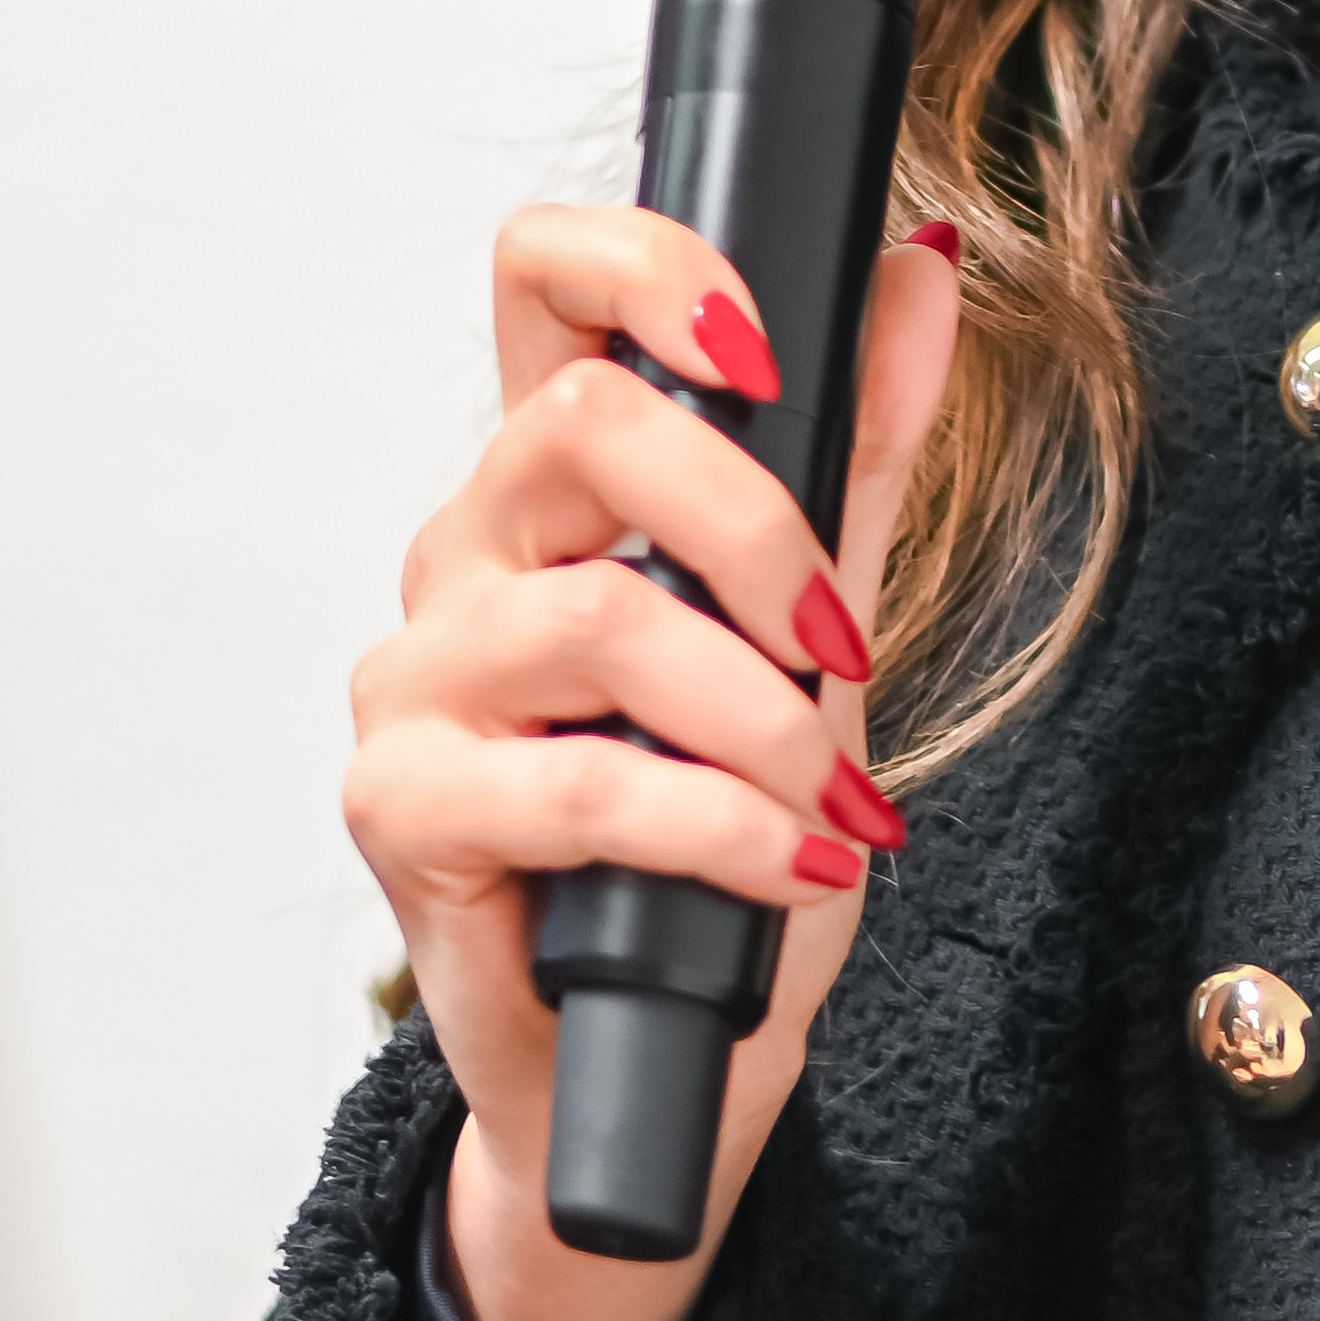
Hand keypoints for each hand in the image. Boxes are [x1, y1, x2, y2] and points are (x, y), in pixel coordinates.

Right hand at [343, 203, 962, 1320]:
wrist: (674, 1058)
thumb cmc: (728, 843)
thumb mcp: (820, 632)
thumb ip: (855, 456)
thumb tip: (919, 275)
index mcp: (554, 489)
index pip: (540, 282)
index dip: (641, 262)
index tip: (761, 342)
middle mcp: (466, 559)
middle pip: (575, 425)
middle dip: (753, 529)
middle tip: (841, 642)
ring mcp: (417, 679)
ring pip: (593, 620)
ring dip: (754, 715)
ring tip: (828, 799)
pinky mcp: (400, 807)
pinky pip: (572, 785)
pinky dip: (714, 828)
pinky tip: (788, 866)